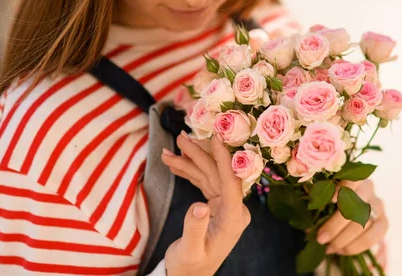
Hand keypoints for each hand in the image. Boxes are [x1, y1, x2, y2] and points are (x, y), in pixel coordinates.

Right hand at [161, 133, 250, 275]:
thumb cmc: (190, 267)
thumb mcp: (190, 250)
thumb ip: (195, 228)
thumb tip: (200, 206)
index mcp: (234, 219)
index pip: (231, 182)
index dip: (223, 158)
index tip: (215, 138)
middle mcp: (233, 210)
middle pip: (217, 174)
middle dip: (198, 155)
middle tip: (179, 138)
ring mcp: (225, 206)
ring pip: (208, 176)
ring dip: (188, 162)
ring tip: (168, 152)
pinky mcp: (215, 205)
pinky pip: (202, 183)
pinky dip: (187, 172)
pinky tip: (173, 164)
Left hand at [317, 179, 388, 265]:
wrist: (350, 220)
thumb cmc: (330, 206)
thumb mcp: (323, 202)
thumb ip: (318, 207)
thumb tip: (309, 224)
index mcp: (351, 177)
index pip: (351, 179)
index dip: (342, 188)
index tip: (331, 201)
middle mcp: (368, 188)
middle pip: (354, 205)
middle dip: (335, 225)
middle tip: (321, 239)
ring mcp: (378, 205)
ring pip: (363, 222)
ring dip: (344, 238)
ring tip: (329, 248)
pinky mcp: (384, 222)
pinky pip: (374, 235)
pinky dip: (357, 245)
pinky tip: (342, 251)